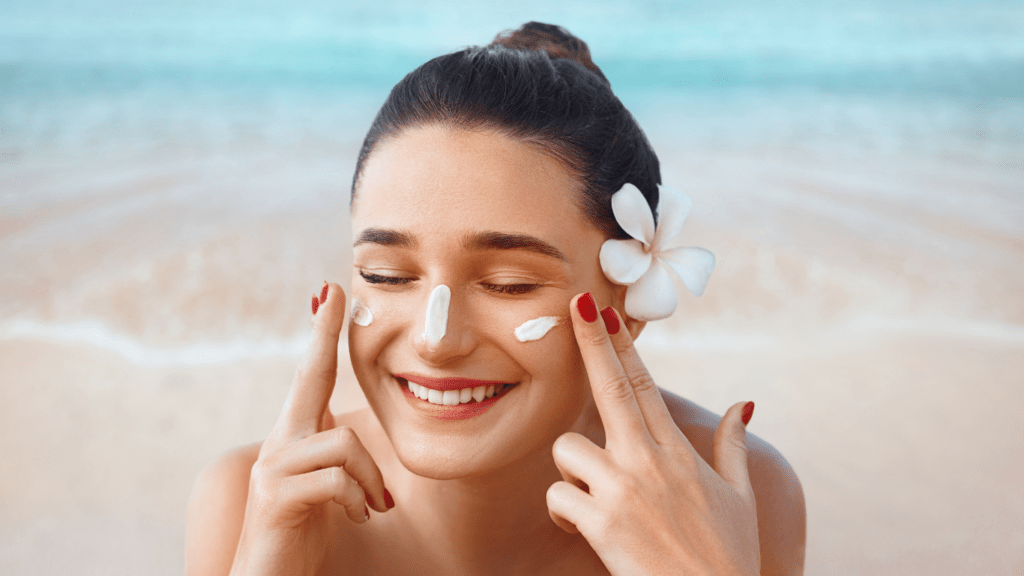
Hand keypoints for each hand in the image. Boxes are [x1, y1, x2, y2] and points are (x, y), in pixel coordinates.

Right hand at [230, 283, 393, 575]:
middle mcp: (279, 443)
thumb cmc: (303, 532)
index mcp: (296, 437)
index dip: (321, 334)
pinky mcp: (276, 497)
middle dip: (323, 334)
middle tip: (335, 291)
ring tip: (373, 506)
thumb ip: (329, 453)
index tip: (330, 292)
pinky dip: (358, 501)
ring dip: (371, 481)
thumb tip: (335, 424)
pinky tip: (357, 516)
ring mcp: (273, 468)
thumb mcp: (323, 485)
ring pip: (344, 445)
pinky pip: (337, 481)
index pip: (312, 375)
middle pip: (310, 377)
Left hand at [546, 292, 758, 575]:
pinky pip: (558, 496)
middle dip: (591, 342)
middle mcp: (649, 461)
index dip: (622, 345)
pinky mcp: (602, 521)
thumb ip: (732, 447)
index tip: (605, 312)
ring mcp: (624, 489)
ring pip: (568, 448)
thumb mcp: (739, 499)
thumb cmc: (726, 557)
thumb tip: (743, 403)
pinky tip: (581, 527)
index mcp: (678, 452)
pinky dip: (563, 510)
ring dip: (570, 470)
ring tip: (589, 499)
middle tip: (575, 304)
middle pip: (612, 387)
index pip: (644, 385)